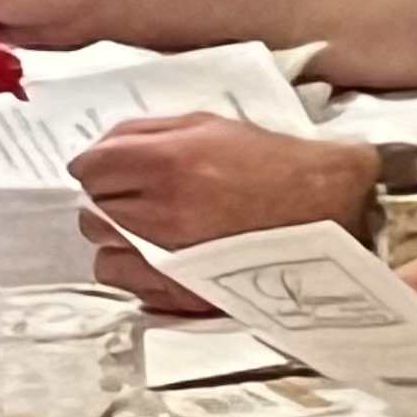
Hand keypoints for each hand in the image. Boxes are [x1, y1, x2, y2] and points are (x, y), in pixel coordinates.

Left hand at [71, 115, 371, 300]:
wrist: (327, 209)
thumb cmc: (273, 163)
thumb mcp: (212, 125)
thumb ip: (146, 131)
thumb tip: (100, 149)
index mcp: (168, 162)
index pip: (89, 167)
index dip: (97, 165)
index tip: (110, 168)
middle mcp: (160, 211)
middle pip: (91, 208)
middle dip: (109, 198)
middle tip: (140, 194)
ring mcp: (166, 257)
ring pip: (101, 247)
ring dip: (117, 235)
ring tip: (153, 227)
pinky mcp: (177, 290)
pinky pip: (121, 279)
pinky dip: (131, 267)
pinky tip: (161, 254)